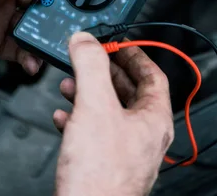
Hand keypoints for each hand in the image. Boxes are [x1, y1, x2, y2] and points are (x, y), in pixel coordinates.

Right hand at [53, 32, 173, 195]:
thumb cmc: (101, 177)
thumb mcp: (95, 106)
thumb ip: (90, 67)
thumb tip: (86, 40)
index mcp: (154, 119)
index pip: (153, 75)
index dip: (135, 54)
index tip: (119, 42)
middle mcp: (144, 136)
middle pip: (129, 92)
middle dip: (106, 72)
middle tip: (90, 59)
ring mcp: (126, 153)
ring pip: (110, 112)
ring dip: (89, 93)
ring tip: (70, 84)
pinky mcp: (106, 166)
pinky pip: (95, 133)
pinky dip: (79, 118)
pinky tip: (63, 117)